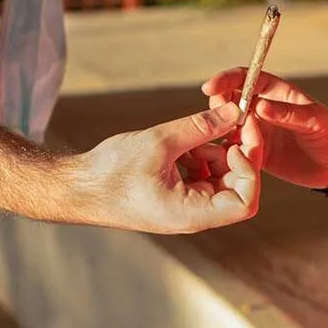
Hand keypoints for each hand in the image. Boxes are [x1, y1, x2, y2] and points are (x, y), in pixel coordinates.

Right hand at [69, 102, 262, 233]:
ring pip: (220, 179)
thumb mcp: (160, 142)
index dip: (249, 170)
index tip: (237, 142)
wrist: (77, 188)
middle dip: (234, 153)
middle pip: (236, 187)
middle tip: (228, 122)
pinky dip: (198, 157)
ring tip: (191, 135)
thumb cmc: (111, 172)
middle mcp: (194, 216)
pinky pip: (201, 177)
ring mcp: (186, 208)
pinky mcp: (176, 198)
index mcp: (192, 214)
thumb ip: (201, 126)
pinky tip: (179, 144)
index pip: (245, 202)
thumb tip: (235, 111)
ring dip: (213, 152)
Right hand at [202, 68, 327, 188]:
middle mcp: (262, 110)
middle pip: (230, 100)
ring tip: (221, 139)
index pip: (246, 79)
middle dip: (219, 106)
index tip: (210, 87)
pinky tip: (223, 157)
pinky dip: (226, 152)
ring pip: (229, 126)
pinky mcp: (256, 153)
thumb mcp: (315, 120)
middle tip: (216, 117)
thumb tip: (259, 107)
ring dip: (220, 130)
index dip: (226, 80)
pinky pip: (235, 150)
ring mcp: (257, 132)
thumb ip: (287, 114)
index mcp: (275, 93)